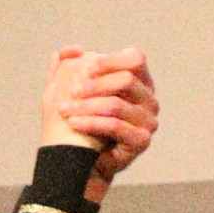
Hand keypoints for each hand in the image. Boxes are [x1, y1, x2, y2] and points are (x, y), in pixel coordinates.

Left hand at [43, 46, 156, 185]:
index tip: (84, 68)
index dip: (110, 60)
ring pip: (116, 104)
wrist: (82, 161)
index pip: (135, 59)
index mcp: (139, 81)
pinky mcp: (142, 140)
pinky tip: (73, 122)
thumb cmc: (78, 123)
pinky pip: (115, 126)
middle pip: (126, 80)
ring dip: (86, 105)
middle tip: (70, 91)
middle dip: (94, 84)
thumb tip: (67, 51)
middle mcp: (149, 99)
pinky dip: (90, 122)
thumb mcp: (68, 93)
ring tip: (64, 109)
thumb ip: (66, 69)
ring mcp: (148, 120)